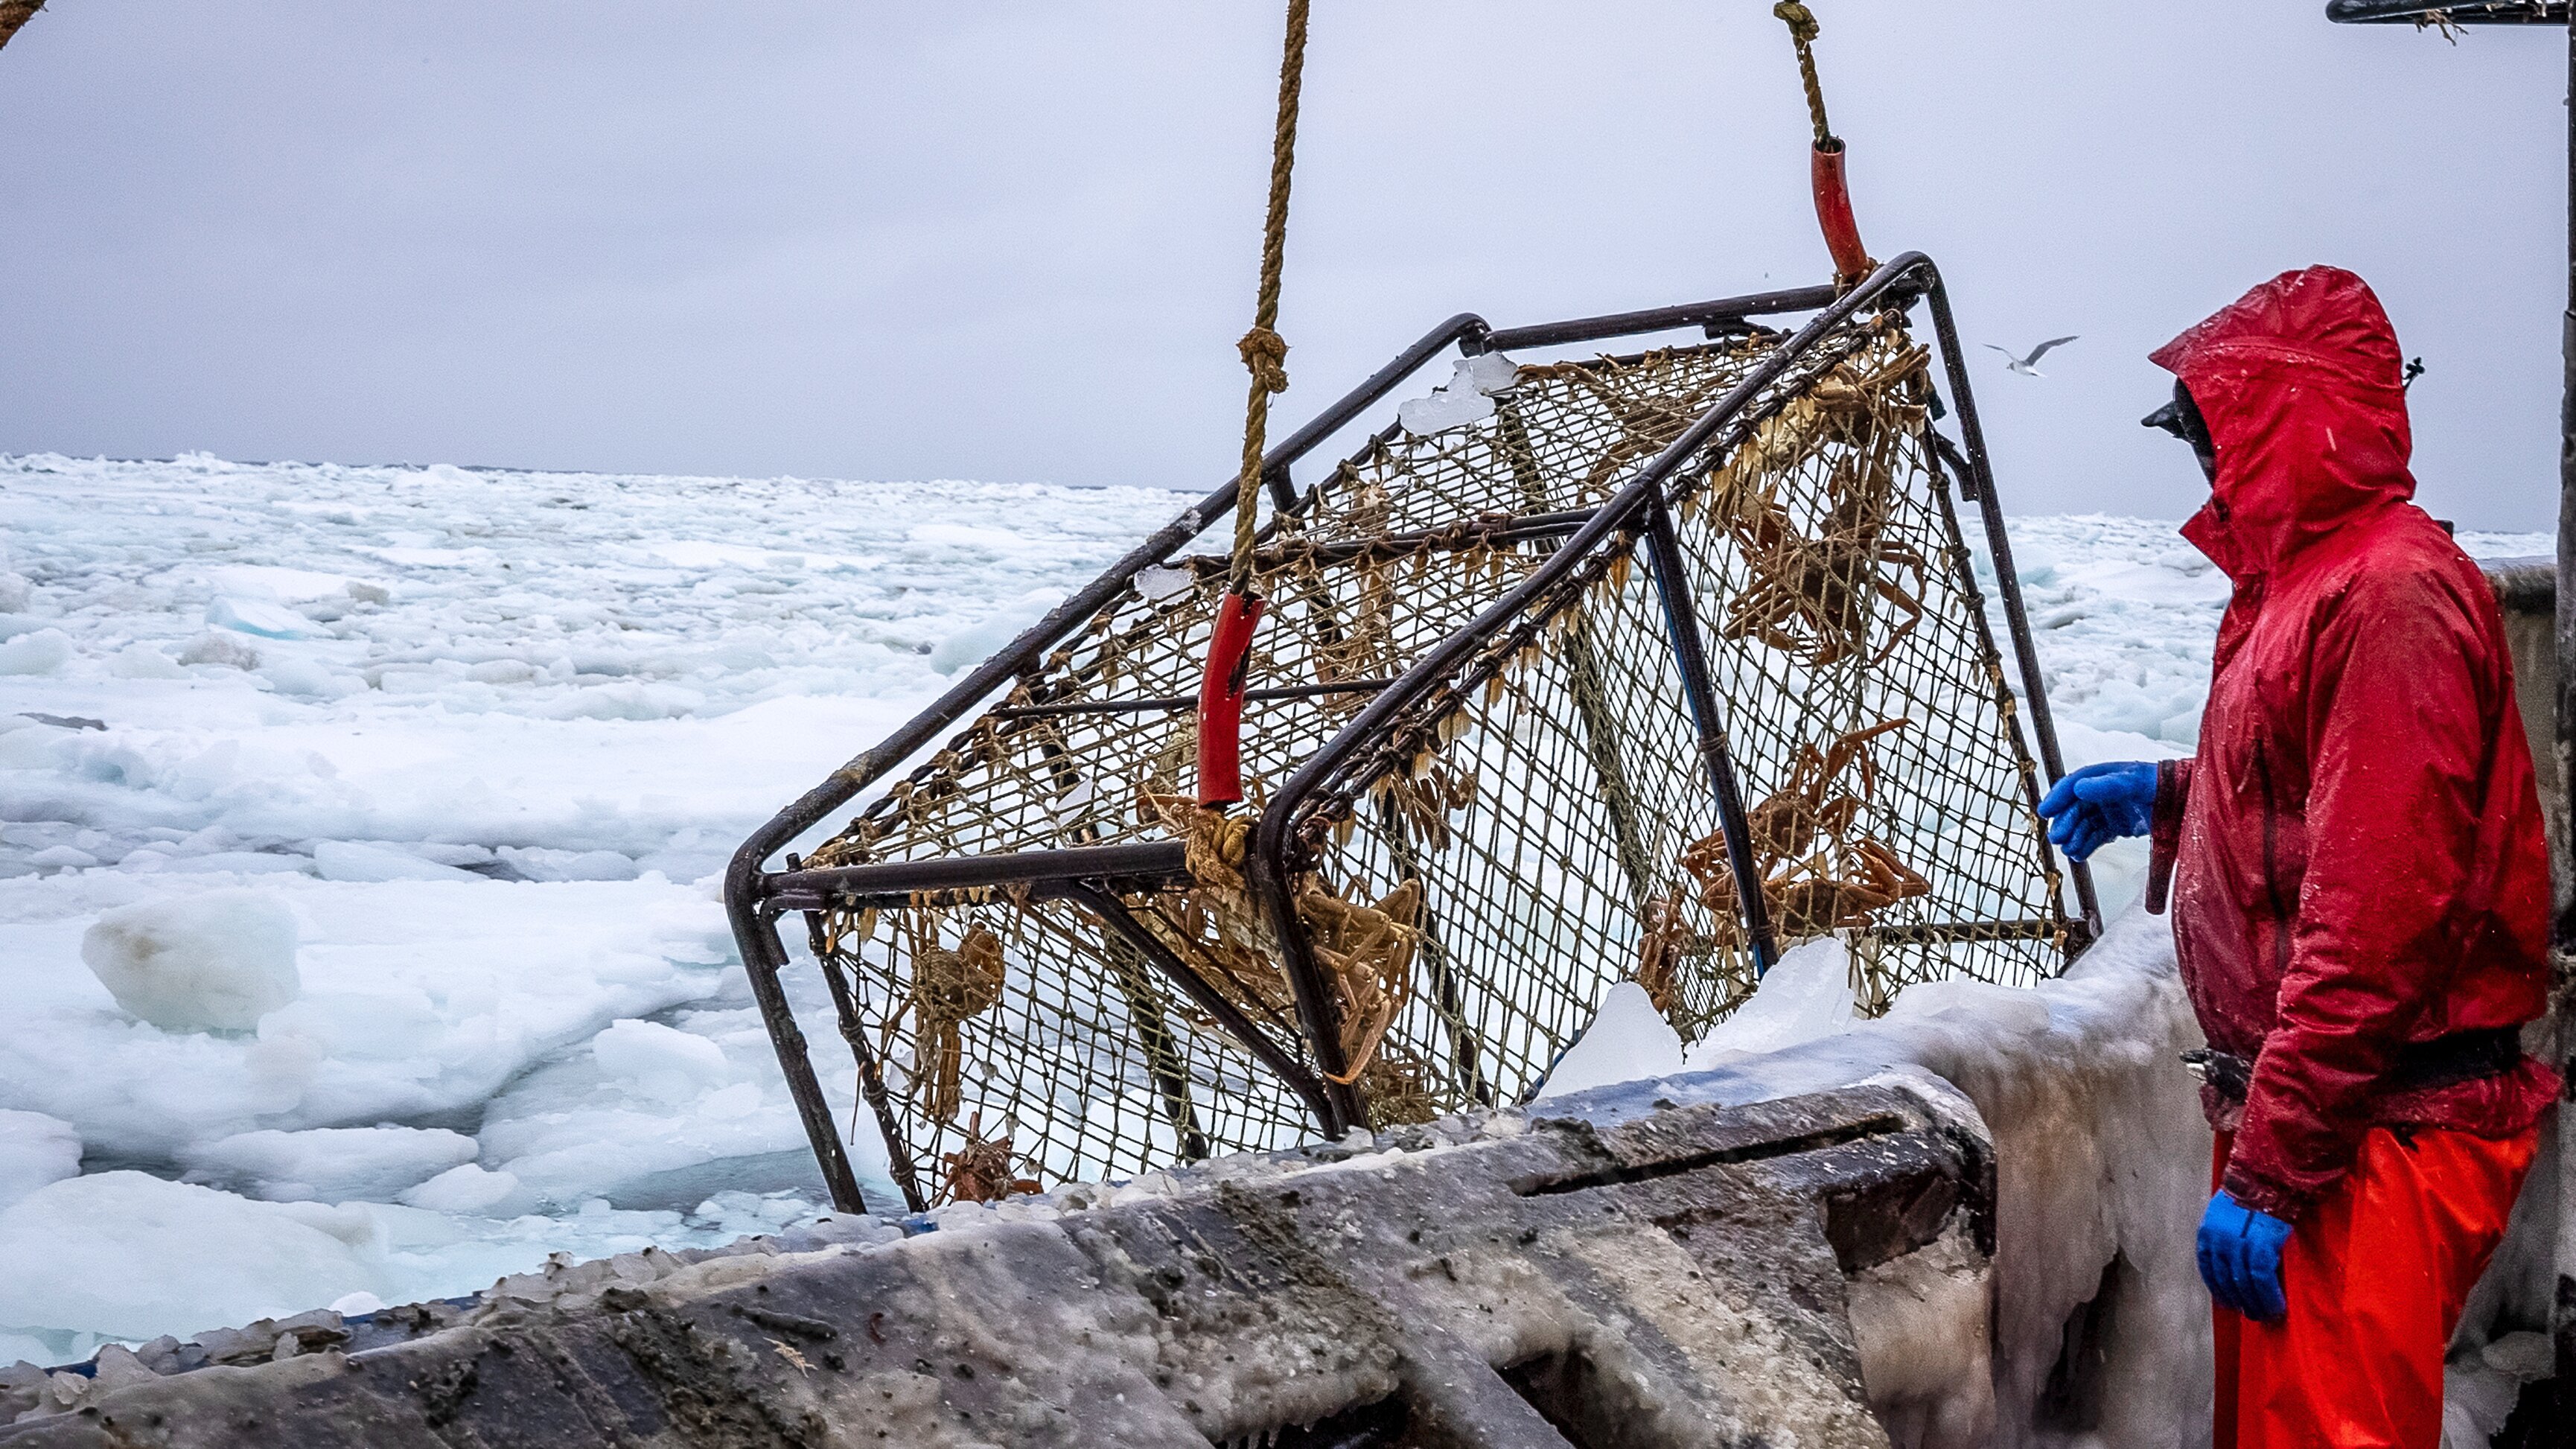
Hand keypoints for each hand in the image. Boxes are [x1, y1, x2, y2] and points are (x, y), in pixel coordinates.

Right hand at [2037, 761, 2156, 862]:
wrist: (2186, 802)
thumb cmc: (2163, 786)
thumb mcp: (2135, 783)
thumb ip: (2109, 785)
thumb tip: (2080, 789)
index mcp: (2104, 776)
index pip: (2073, 784)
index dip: (2058, 797)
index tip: (2045, 811)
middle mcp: (2103, 793)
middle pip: (2076, 808)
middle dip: (2065, 823)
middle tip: (2056, 838)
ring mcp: (2110, 811)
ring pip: (2084, 825)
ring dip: (2074, 837)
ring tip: (2070, 851)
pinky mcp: (2118, 827)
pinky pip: (2096, 836)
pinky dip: (2086, 846)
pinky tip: (2079, 855)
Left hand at [2196, 1190, 2291, 1320]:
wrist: (2268, 1176)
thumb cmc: (2251, 1193)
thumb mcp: (2227, 1213)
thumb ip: (2226, 1235)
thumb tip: (2233, 1260)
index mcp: (2207, 1232)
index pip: (2208, 1268)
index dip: (2218, 1288)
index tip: (2228, 1301)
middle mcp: (2218, 1240)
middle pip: (2226, 1279)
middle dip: (2239, 1300)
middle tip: (2251, 1313)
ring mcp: (2237, 1243)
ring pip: (2244, 1283)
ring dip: (2256, 1303)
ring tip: (2265, 1315)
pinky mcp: (2260, 1245)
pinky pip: (2261, 1279)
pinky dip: (2268, 1295)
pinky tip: (2276, 1305)